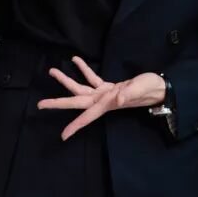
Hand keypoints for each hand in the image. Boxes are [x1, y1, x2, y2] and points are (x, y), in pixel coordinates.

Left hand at [36, 55, 166, 140]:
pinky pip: (92, 78)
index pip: (86, 117)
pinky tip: (75, 60)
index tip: (63, 136)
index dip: (74, 126)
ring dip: (66, 80)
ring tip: (52, 71)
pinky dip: (84, 69)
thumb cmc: (150, 89)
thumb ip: (128, 94)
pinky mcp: (108, 87)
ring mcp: (104, 94)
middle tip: (39, 104)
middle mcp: (101, 101)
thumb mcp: (139, 90)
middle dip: (57, 103)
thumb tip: (116, 99)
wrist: (158, 87)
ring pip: (80, 88)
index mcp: (106, 104)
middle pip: (75, 103)